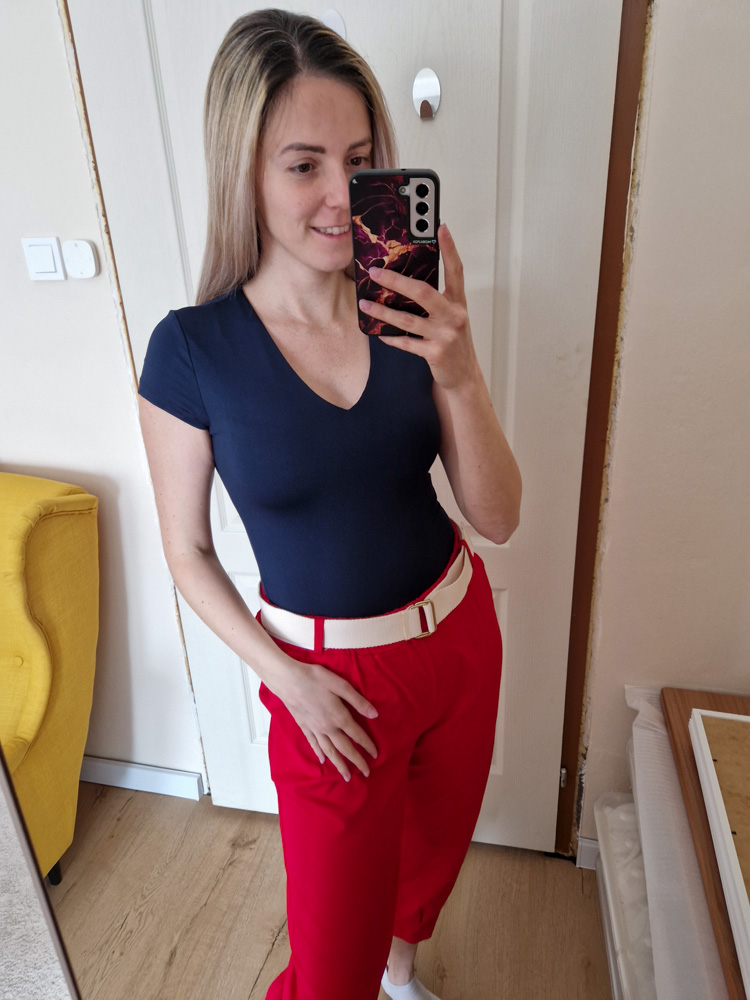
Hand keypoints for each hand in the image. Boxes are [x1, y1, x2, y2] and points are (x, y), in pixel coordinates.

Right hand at [270, 657, 379, 781]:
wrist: (286, 680)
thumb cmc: (314, 678)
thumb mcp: (340, 684)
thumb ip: (357, 701)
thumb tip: (375, 715)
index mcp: (338, 717)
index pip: (357, 735)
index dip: (367, 745)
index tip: (376, 755)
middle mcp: (327, 728)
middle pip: (345, 748)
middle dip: (356, 761)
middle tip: (366, 773)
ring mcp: (314, 729)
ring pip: (329, 751)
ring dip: (339, 764)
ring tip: (346, 776)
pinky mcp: (303, 726)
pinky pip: (314, 744)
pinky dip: (319, 753)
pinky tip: (323, 760)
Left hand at [358, 223, 481, 390]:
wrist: (464, 375)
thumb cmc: (453, 341)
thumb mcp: (451, 317)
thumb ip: (437, 300)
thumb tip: (405, 283)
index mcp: (458, 302)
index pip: (455, 270)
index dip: (449, 248)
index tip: (441, 226)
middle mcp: (453, 315)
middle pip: (422, 292)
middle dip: (396, 281)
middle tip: (375, 272)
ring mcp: (445, 335)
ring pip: (408, 319)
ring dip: (383, 311)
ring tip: (365, 304)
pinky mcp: (435, 353)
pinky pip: (406, 342)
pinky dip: (390, 337)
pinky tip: (378, 332)